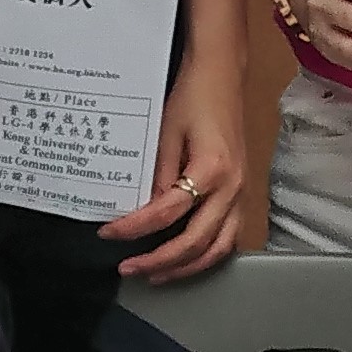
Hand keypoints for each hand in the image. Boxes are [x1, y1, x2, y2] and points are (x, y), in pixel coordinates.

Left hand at [104, 55, 251, 280]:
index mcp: (212, 169)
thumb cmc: (193, 97)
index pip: (168, 212)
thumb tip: (145, 212)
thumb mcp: (165, 132)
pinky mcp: (242, 195)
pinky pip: (229, 238)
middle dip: (159, 261)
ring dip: (185, 268)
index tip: (109, 233)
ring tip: (155, 275)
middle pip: (195, 242)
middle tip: (129, 268)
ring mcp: (241, 194)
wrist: (221, 76)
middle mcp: (232, 188)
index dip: (135, 228)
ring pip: (218, 249)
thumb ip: (157, 175)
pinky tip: (185, 261)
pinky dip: (206, 256)